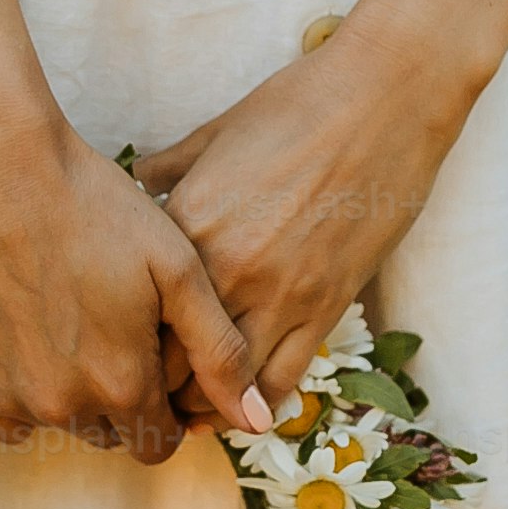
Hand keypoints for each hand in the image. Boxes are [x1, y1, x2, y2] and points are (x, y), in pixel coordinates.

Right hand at [0, 93, 268, 462]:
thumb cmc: (90, 206)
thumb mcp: (176, 268)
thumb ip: (220, 352)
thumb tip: (257, 421)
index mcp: (123, 385)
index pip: (158, 442)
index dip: (167, 411)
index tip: (158, 366)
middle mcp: (63, 406)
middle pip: (106, 434)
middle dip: (119, 400)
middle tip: (112, 332)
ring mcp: (6, 398)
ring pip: (54, 424)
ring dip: (68, 393)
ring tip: (69, 323)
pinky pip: (2, 416)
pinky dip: (18, 391)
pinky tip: (27, 336)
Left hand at [135, 21, 474, 423]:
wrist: (384, 99)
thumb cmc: (299, 104)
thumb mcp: (216, 132)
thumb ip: (171, 169)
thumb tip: (138, 182)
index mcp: (185, 225)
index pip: (134, 308)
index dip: (123, 336)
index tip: (122, 346)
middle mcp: (223, 270)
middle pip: (169, 361)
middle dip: (154, 384)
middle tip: (148, 394)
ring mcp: (278, 294)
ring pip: (224, 386)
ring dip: (204, 407)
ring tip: (193, 410)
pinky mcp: (327, 307)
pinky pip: (284, 380)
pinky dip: (260, 403)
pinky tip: (248, 407)